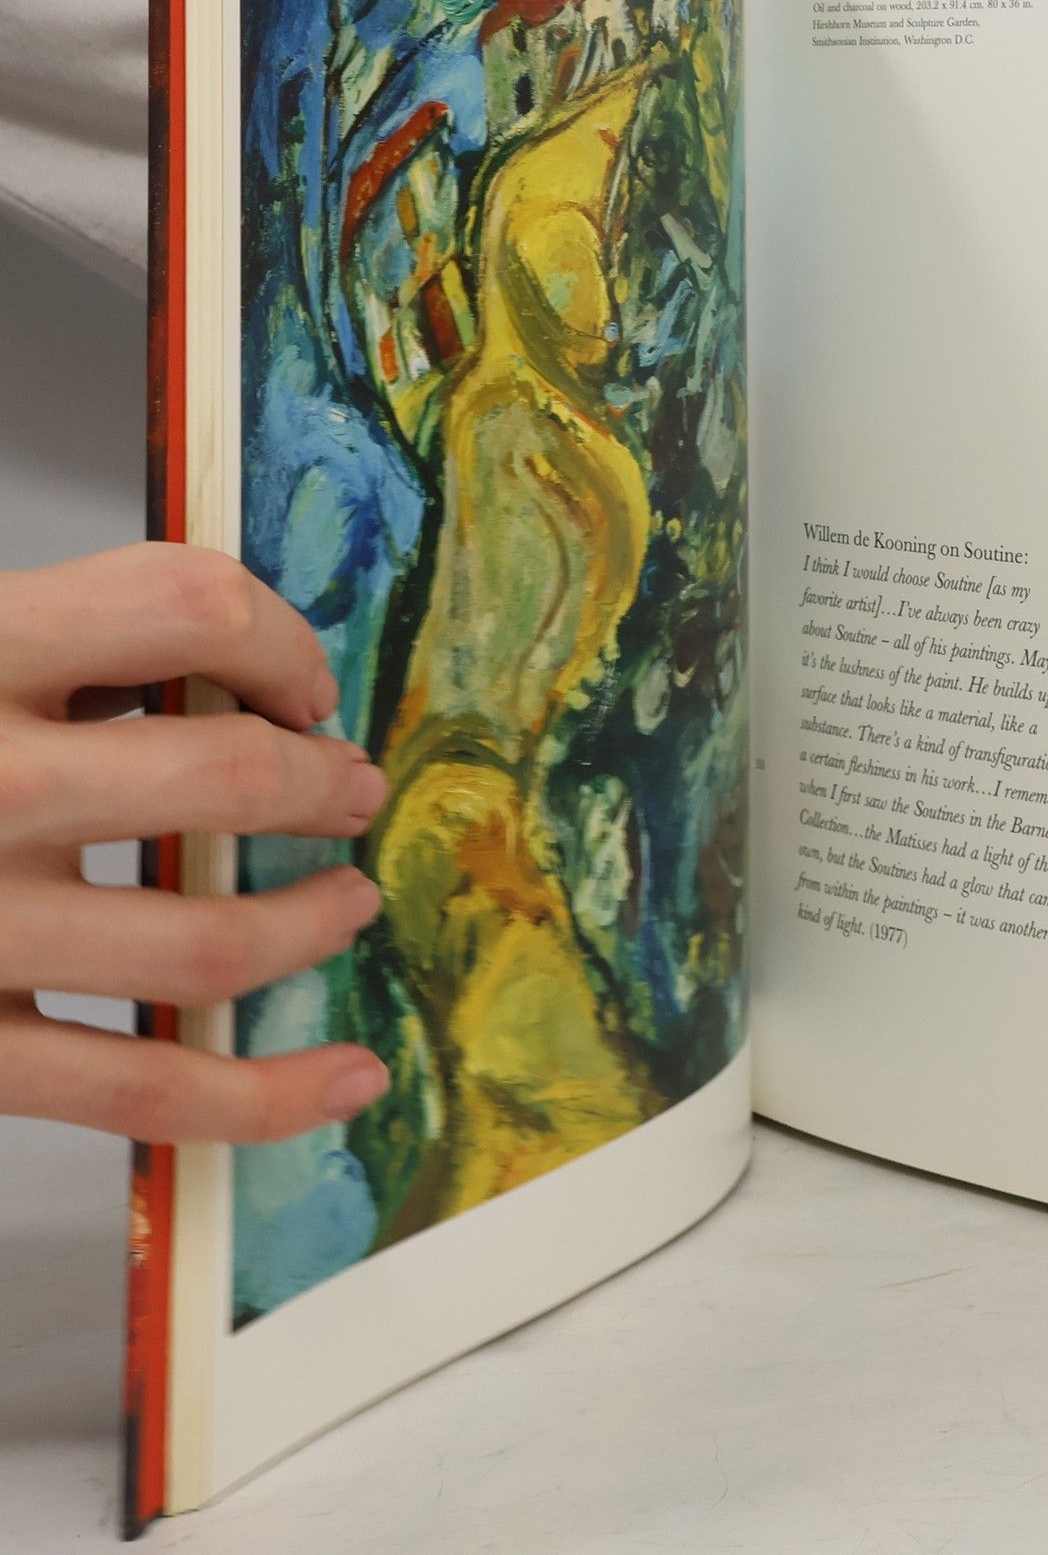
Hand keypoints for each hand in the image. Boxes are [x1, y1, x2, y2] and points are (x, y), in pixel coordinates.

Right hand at [0, 544, 390, 1140]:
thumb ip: (44, 644)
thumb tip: (218, 664)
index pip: (180, 602)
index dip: (276, 638)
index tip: (300, 681)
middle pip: (223, 773)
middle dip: (321, 783)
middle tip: (353, 792)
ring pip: (205, 941)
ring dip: (312, 923)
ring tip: (348, 904)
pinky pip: (138, 1088)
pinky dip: (264, 1094)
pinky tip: (345, 1075)